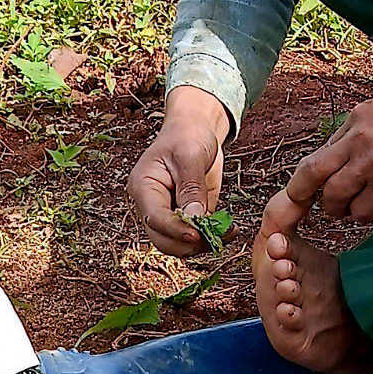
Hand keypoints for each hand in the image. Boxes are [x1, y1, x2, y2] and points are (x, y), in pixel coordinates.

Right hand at [128, 86, 231, 256]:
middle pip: (162, 238)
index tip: (197, 234)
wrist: (195, 129)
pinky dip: (210, 238)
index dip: (175, 230)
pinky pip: (194, 237)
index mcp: (144, 187)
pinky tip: (228, 231)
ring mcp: (167, 212)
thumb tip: (194, 219)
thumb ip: (191, 188)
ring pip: (177, 244)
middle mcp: (151, 204)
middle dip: (187, 243)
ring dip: (200, 245)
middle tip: (215, 237)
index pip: (154, 218)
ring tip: (225, 234)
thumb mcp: (190, 155)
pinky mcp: (186, 216)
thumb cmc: (187, 135)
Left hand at [273, 95, 372, 224]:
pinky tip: (368, 213)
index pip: (323, 149)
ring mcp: (371, 166)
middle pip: (313, 172)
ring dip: (335, 208)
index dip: (314, 171)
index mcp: (357, 118)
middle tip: (302, 202)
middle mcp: (358, 141)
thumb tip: (340, 151)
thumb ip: (361, 128)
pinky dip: (360, 215)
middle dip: (301, 192)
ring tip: (342, 211)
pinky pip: (361, 210)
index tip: (310, 182)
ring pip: (335, 196)